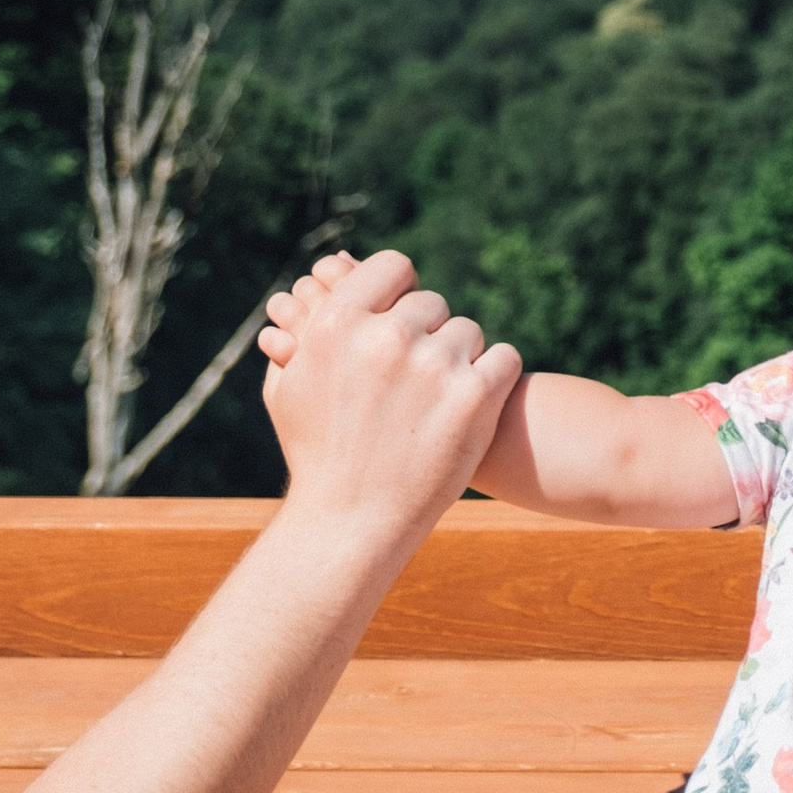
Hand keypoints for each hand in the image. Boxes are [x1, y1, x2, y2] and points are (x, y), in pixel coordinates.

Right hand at [260, 246, 519, 540]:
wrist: (349, 525)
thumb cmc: (316, 455)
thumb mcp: (288, 387)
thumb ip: (301, 330)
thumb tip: (312, 283)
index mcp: (337, 325)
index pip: (393, 267)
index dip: (400, 293)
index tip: (402, 321)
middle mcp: (385, 338)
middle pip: (433, 304)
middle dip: (427, 336)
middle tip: (416, 381)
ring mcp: (434, 366)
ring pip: (468, 332)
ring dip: (459, 361)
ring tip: (436, 404)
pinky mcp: (474, 396)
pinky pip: (504, 357)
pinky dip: (494, 379)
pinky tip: (473, 405)